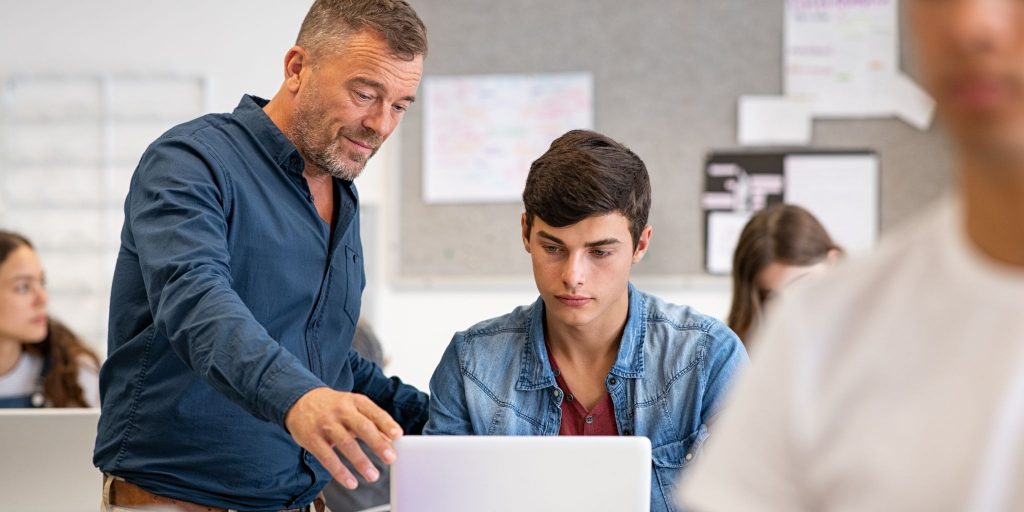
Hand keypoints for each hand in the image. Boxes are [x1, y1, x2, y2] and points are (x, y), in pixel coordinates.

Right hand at [285, 387, 403, 488]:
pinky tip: (351, 481)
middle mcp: (341, 411)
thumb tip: (391, 439)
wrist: (299, 400)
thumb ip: (372, 422)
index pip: (374, 412)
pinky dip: (340, 472)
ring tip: (372, 475)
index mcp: (354, 401)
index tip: (398, 435)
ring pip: (346, 443)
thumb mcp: (353, 407)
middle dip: (378, 444)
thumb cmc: (333, 406)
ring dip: (361, 461)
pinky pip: (327, 457)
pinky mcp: (312, 438)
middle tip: (391, 458)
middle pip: (362, 427)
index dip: (386, 423)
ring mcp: (325, 424)